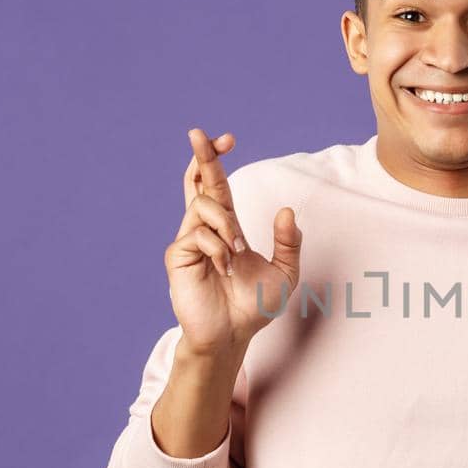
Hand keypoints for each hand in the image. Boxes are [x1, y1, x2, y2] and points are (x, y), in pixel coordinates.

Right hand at [165, 129, 301, 353]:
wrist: (234, 335)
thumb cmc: (255, 306)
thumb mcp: (285, 272)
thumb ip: (289, 242)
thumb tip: (287, 211)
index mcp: (226, 226)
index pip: (217, 184)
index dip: (216, 160)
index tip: (227, 139)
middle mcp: (204, 229)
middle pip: (198, 182)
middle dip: (200, 156)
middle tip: (198, 132)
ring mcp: (189, 241)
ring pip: (204, 207)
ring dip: (225, 225)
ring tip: (236, 252)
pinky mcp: (178, 257)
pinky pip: (197, 235)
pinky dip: (217, 247)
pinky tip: (223, 267)